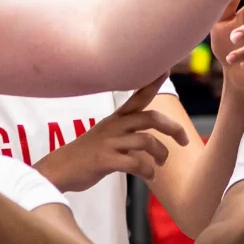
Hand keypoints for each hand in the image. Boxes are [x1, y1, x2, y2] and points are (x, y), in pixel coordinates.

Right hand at [34, 76, 187, 191]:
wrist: (58, 169)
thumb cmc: (87, 154)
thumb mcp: (107, 136)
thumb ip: (128, 133)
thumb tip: (152, 140)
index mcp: (116, 119)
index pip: (138, 96)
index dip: (152, 82)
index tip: (166, 68)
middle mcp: (114, 126)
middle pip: (151, 118)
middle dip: (173, 128)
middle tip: (185, 140)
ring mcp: (109, 142)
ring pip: (146, 141)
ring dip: (161, 154)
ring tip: (161, 164)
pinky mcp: (104, 160)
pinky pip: (135, 163)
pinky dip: (148, 170)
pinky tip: (149, 175)